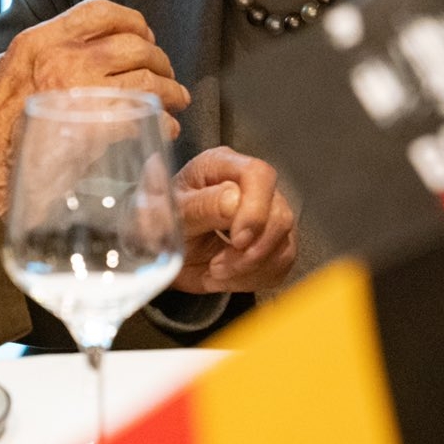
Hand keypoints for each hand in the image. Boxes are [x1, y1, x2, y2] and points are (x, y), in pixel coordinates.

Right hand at [0, 0, 190, 211]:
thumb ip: (34, 59)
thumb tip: (62, 54)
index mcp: (38, 42)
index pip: (98, 12)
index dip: (130, 20)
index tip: (142, 33)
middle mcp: (63, 60)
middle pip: (133, 44)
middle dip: (158, 58)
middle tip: (166, 73)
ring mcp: (83, 94)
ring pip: (148, 79)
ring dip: (170, 90)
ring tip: (176, 101)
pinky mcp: (99, 130)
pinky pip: (147, 115)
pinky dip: (165, 121)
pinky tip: (166, 128)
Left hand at [170, 147, 297, 293]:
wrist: (160, 252)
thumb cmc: (160, 224)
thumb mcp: (167, 216)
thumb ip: (199, 207)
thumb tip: (234, 200)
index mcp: (221, 166)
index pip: (258, 175)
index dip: (255, 210)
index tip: (237, 241)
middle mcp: (250, 185)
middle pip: (279, 213)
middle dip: (251, 250)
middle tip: (217, 266)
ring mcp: (266, 212)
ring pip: (284, 242)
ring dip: (250, 268)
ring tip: (215, 272)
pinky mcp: (273, 241)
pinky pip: (281, 263)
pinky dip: (254, 278)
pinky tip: (228, 277)